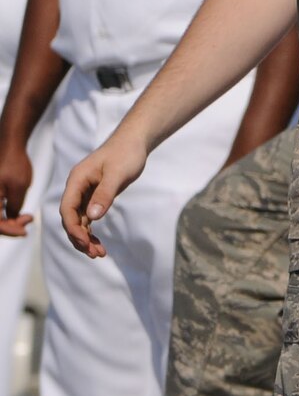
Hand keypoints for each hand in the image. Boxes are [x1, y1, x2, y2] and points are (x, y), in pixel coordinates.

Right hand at [0, 140, 32, 236]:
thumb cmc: (14, 164)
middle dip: (11, 226)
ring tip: (28, 218)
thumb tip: (11, 219)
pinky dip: (8, 214)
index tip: (24, 232)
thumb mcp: (18, 188)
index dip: (9, 231)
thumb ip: (14, 206)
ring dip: (10, 221)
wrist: (10, 147)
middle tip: (28, 221)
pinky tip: (21, 213)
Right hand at [61, 134, 146, 258]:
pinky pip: (88, 217)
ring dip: (86, 237)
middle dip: (80, 238)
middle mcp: (77, 188)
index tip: (85, 242)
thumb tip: (92, 217)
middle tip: (95, 253)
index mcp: (76, 180)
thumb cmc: (126, 154)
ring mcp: (84, 192)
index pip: (67, 209)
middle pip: (71, 218)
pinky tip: (99, 242)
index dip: (73, 228)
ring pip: (79, 220)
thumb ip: (105, 194)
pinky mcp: (94, 196)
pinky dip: (92, 230)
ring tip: (99, 253)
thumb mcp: (117, 174)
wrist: (134, 142)